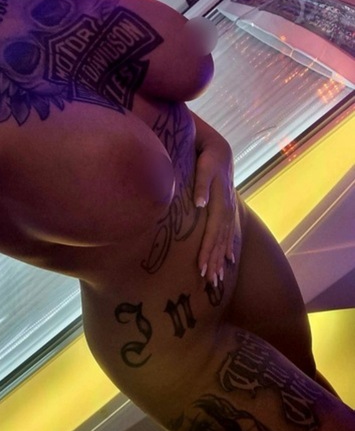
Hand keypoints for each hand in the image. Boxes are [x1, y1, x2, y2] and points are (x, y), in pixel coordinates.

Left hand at [192, 115, 235, 284]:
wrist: (219, 149)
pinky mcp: (227, 210)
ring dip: (221, 258)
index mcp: (220, 201)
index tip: (201, 267)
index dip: (208, 250)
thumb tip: (200, 204)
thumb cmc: (208, 155)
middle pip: (221, 240)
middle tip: (209, 281)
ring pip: (226, 239)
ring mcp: (229, 210)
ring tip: (217, 277)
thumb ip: (201, 183)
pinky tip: (229, 260)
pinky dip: (229, 247)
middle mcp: (227, 209)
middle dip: (214, 260)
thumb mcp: (204, 165)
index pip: (214, 231)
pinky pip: (229, 233)